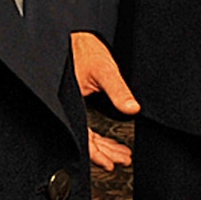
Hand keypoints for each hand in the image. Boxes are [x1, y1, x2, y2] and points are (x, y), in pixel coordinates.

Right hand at [73, 31, 138, 171]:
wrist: (69, 35)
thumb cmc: (81, 48)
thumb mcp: (104, 69)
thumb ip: (118, 90)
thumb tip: (133, 108)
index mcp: (69, 105)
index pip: (82, 138)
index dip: (96, 154)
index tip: (111, 164)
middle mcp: (67, 109)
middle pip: (85, 140)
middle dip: (105, 153)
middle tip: (122, 160)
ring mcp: (69, 107)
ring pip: (86, 135)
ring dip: (104, 146)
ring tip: (121, 154)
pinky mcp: (72, 103)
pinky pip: (84, 125)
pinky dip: (98, 135)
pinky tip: (109, 141)